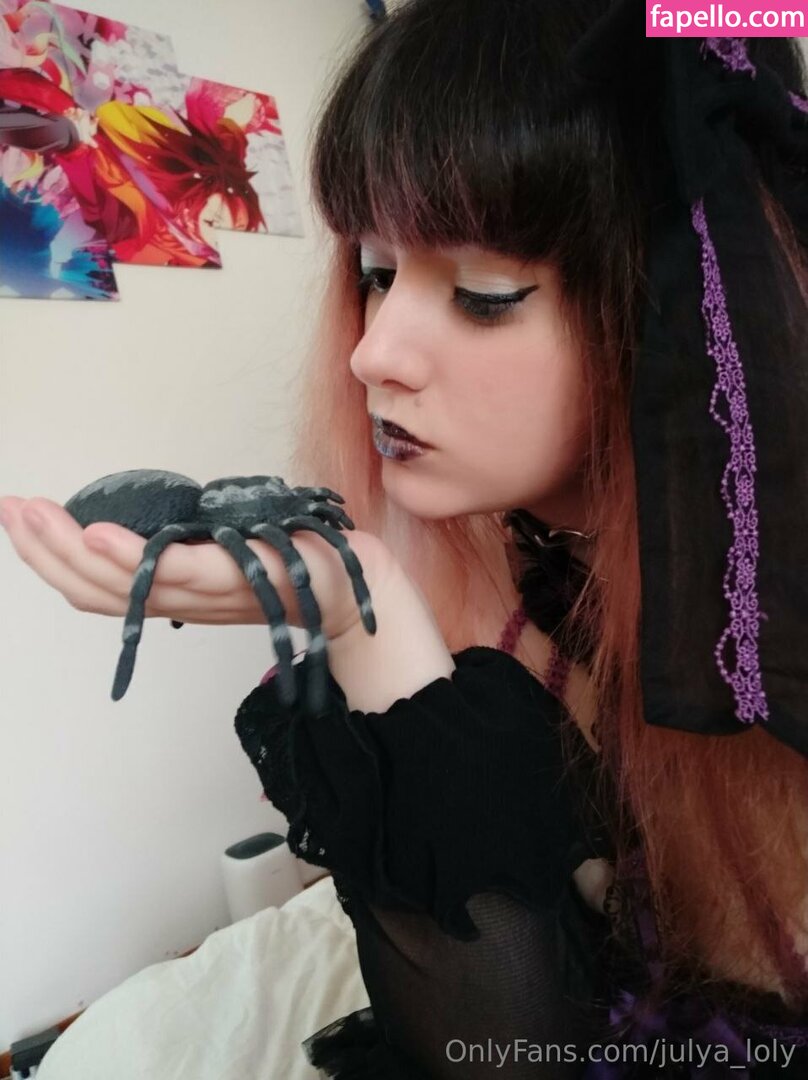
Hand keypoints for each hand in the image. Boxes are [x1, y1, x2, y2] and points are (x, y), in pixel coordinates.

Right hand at [0, 494, 397, 708]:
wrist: (356, 587)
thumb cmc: (293, 559)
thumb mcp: (227, 546)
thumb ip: (187, 542)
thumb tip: (149, 516)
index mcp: (178, 594)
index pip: (102, 588)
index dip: (53, 560)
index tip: (20, 520)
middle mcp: (187, 602)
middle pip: (98, 590)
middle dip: (45, 552)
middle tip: (12, 512)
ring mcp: (213, 594)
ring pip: (126, 585)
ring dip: (70, 550)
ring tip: (33, 517)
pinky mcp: (244, 578)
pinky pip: (181, 572)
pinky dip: (134, 557)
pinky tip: (97, 534)